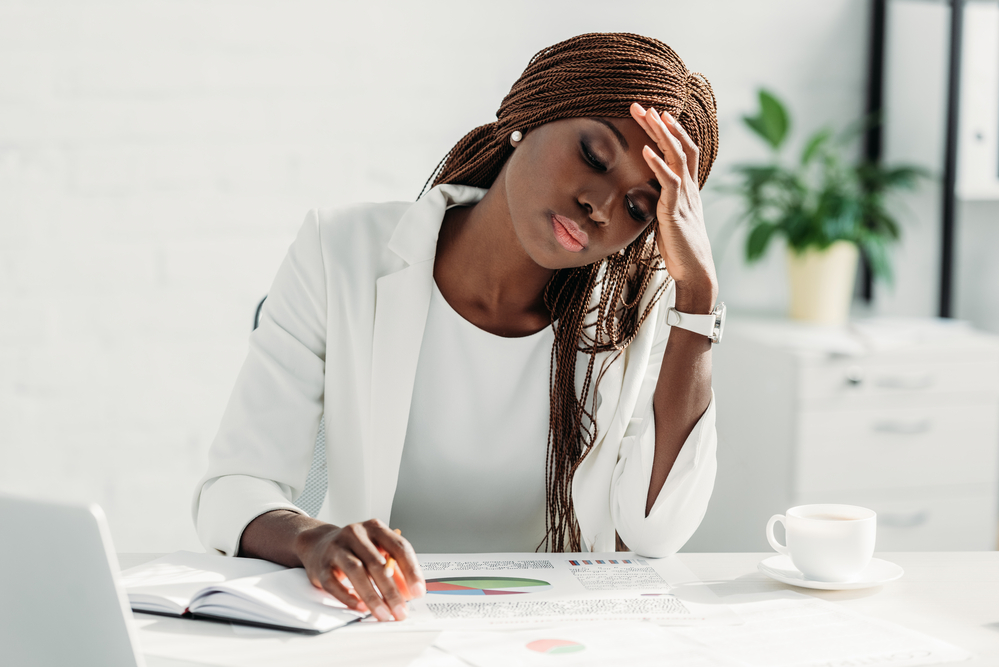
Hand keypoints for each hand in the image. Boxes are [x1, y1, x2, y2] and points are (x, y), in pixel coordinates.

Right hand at [294, 518, 424, 621]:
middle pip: (377, 563)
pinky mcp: (321, 566)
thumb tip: (409, 593)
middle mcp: (356, 534)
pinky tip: (360, 607)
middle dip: (392, 591)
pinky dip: (348, 596)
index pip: (399, 547)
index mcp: (375, 528)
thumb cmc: (354, 549)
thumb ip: (395, 571)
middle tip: (401, 611)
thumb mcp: (377, 552)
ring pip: (356, 571)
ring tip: (384, 614)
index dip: (411, 571)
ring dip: (372, 597)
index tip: (418, 592)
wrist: (318, 544)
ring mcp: (336, 548)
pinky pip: (334, 583)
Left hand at [630, 102, 717, 310]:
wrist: (694, 272)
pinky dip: (657, 165)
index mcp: (689, 189)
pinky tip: (645, 150)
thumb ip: (661, 202)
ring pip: (678, 157)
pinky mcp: (676, 211)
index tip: (655, 113)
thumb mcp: (668, 219)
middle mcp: (690, 188)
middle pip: (681, 146)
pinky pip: (669, 182)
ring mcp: (685, 198)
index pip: (684, 151)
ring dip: (662, 134)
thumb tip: (646, 194)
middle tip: (643, 104)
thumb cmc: (679, 249)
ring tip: (648, 115)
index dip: (671, 131)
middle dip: (661, 124)